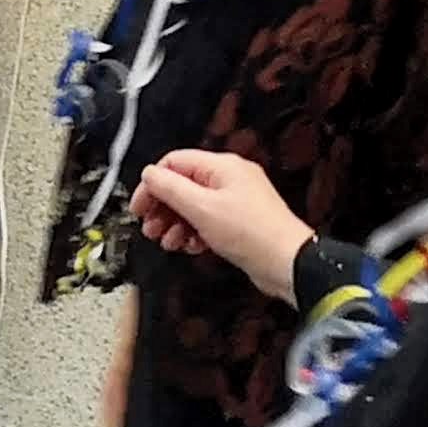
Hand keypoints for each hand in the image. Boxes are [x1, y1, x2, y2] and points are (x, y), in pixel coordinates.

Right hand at [132, 147, 314, 301]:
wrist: (287, 264)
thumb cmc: (252, 234)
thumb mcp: (202, 208)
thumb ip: (170, 188)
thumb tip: (149, 174)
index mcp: (222, 166)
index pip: (173, 163)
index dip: (152, 185)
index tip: (140, 207)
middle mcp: (230, 179)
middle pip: (182, 185)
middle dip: (163, 208)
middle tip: (151, 229)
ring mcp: (236, 201)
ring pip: (193, 206)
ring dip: (176, 224)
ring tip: (168, 242)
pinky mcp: (240, 222)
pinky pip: (208, 221)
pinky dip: (194, 233)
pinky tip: (191, 247)